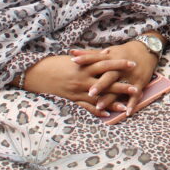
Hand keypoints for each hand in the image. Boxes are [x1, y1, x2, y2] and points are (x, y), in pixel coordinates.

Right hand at [21, 53, 139, 116]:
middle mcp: (81, 79)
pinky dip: (96, 111)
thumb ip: (91, 57)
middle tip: (135, 87)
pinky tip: (106, 115)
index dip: (119, 64)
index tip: (132, 63)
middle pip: (105, 82)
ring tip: (124, 106)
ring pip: (97, 97)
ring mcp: (76, 90)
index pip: (105, 63)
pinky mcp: (70, 99)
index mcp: (83, 66)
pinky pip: (85, 107)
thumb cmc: (54, 62)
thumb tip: (107, 54)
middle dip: (121, 85)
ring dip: (111, 102)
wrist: (34, 73)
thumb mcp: (74, 58)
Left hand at [71, 41, 158, 115]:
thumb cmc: (123, 52)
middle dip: (100, 85)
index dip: (86, 60)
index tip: (74, 62)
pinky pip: (136, 95)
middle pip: (109, 76)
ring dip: (110, 98)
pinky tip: (126, 113)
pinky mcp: (140, 82)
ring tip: (100, 106)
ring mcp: (131, 75)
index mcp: (111, 58)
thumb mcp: (109, 51)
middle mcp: (120, 67)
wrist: (146, 50)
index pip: (96, 58)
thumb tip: (72, 53)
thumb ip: (90, 54)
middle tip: (89, 92)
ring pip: (120, 88)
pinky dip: (131, 104)